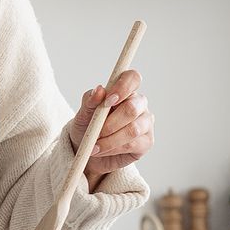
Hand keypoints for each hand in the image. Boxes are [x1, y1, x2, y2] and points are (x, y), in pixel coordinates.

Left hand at [67, 68, 154, 186]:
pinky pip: (132, 144)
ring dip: (110, 139)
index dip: (123, 87)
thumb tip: (99, 90)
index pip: (132, 78)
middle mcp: (138, 104)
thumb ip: (90, 101)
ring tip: (94, 145)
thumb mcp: (83, 114)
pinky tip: (101, 150)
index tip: (108, 101)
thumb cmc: (87, 128)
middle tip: (95, 131)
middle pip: (132, 108)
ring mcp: (145, 123)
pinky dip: (112, 148)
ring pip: (133, 129)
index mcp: (124, 91)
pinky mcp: (146, 142)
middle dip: (110, 123)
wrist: (87, 151)